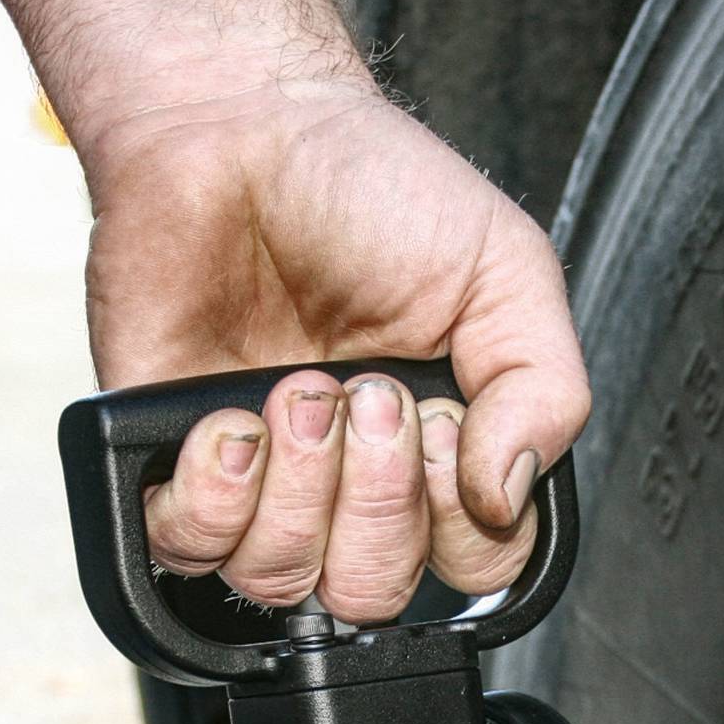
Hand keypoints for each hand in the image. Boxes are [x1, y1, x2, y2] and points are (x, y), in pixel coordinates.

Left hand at [0, 0, 589, 622]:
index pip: (475, 564)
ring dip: (298, 487)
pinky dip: (215, 496)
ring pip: (285, 581)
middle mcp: (353, 483)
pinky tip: (232, 420)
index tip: (444, 423)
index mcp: (443, 451)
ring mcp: (265, 486)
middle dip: (376, 499)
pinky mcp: (177, 472)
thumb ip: (546, 391)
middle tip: (365, 392)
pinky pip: (191, 554)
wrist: (239, 129)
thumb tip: (513, 494)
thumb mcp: (507, 272)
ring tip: (295, 386)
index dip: (462, 519)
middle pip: (374, 593)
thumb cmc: (368, 187)